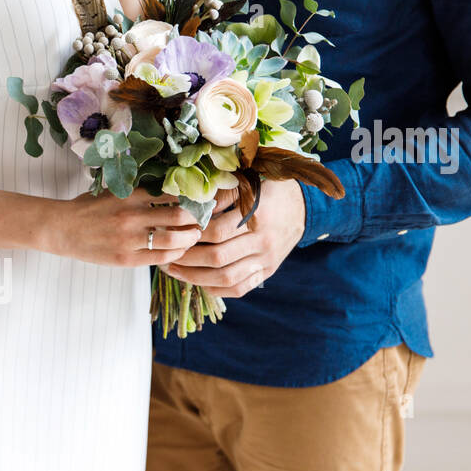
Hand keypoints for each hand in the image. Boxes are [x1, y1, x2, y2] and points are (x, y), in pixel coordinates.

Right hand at [41, 191, 201, 266]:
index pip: (172, 193)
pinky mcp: (126, 258)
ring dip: (189, 238)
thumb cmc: (88, 209)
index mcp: (130, 195)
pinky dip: (174, 254)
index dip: (191, 196)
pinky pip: (160, 257)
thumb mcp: (113, 192)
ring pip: (173, 239)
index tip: (201, 198)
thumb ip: (139, 192)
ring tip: (194, 236)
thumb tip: (170, 191)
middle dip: (197, 218)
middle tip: (204, 219)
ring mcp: (129, 239)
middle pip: (179, 216)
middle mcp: (132, 216)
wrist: (62, 229)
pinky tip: (178, 250)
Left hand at [163, 179, 305, 297]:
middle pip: (217, 257)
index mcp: (256, 215)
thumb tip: (190, 203)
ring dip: (195, 278)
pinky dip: (216, 289)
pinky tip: (198, 282)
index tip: (172, 234)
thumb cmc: (269, 190)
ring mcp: (265, 259)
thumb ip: (222, 193)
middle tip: (166, 255)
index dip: (191, 235)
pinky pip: (239, 289)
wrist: (303, 207)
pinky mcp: (266, 272)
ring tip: (174, 271)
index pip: (216, 232)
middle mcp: (262, 240)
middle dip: (187, 259)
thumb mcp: (250, 182)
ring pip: (225, 277)